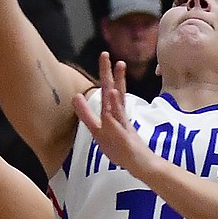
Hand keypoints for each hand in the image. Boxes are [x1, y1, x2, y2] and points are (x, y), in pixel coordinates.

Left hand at [73, 54, 156, 178]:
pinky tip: (111, 94)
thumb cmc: (122, 150)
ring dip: (115, 84)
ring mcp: (121, 125)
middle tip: (104, 54)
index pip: (110, 91)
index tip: (106, 57)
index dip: (107, 75)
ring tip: (116, 65)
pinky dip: (114, 106)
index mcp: (113, 114)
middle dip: (108, 73)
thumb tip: (75, 98)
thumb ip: (87, 116)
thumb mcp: (99, 132)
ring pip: (116, 101)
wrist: (142, 164)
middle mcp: (117, 116)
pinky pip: (117, 118)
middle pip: (112, 91)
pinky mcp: (123, 134)